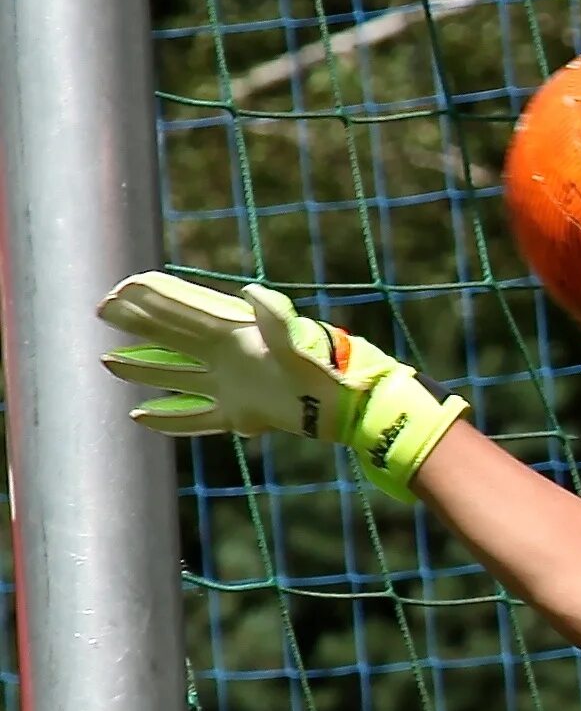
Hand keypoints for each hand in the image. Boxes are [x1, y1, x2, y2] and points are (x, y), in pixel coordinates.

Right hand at [97, 272, 465, 501]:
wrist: (348, 406)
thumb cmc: (325, 367)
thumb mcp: (298, 339)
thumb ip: (275, 317)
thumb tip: (254, 293)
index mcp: (234, 332)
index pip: (182, 308)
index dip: (150, 297)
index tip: (117, 290)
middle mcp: (226, 356)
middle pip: (170, 336)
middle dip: (136, 324)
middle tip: (102, 312)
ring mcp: (229, 386)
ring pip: (175, 376)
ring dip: (142, 370)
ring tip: (108, 362)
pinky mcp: (239, 415)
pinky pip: (195, 418)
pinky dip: (169, 419)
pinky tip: (140, 417)